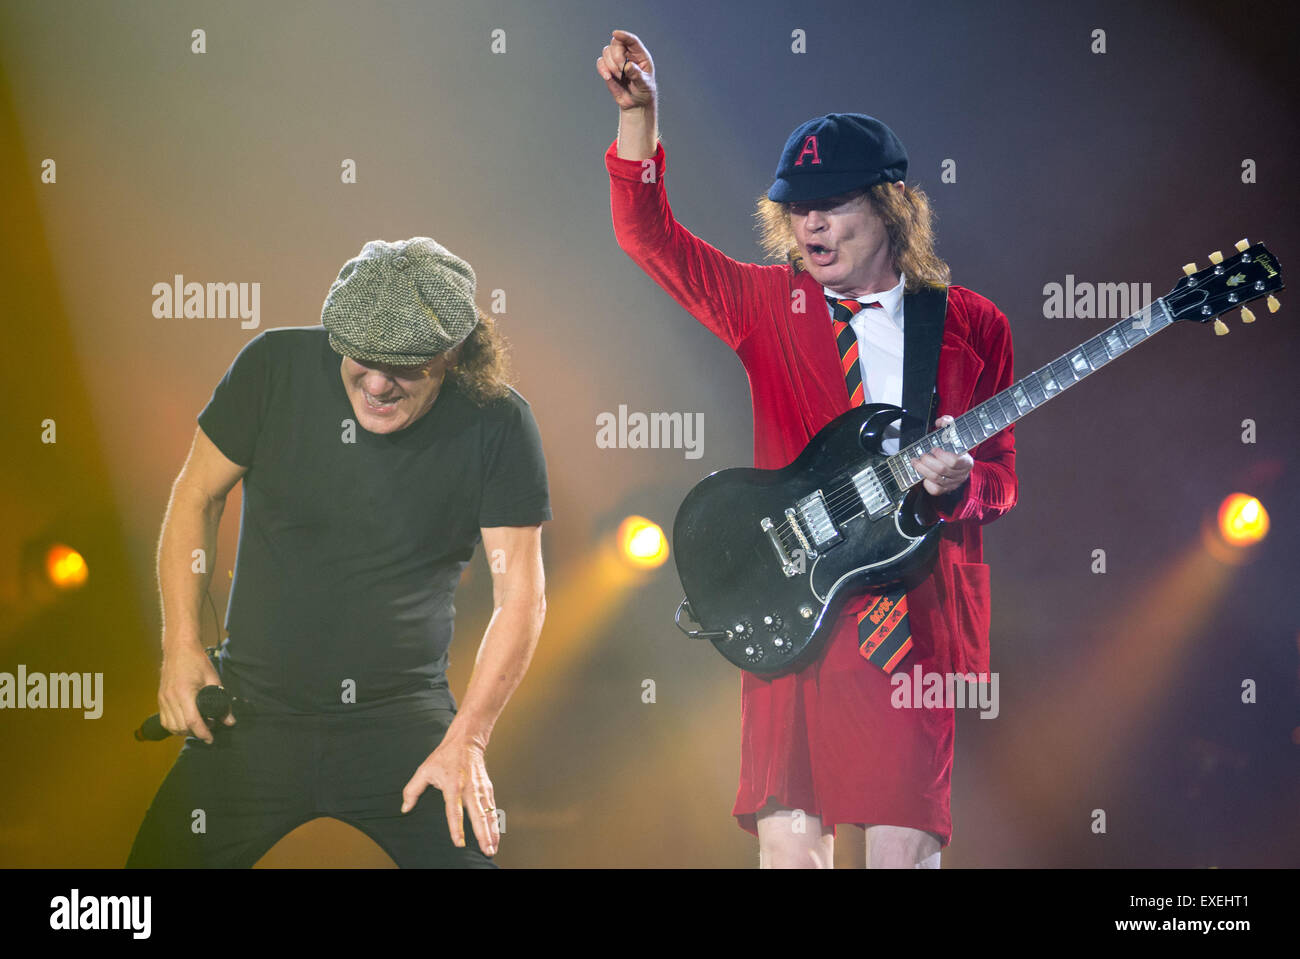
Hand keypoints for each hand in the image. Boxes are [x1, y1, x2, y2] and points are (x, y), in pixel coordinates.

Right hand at [158, 638, 229, 743]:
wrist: (179, 649)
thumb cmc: (197, 661)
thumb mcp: (213, 679)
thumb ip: (222, 701)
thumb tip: (230, 721)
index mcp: (184, 693)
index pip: (192, 721)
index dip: (203, 733)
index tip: (211, 739)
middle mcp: (170, 698)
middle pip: (181, 727)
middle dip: (196, 733)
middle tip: (209, 728)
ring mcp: (163, 699)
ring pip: (171, 727)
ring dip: (185, 731)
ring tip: (198, 725)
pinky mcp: (160, 699)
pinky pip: (165, 721)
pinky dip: (175, 726)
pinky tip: (185, 723)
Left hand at [400, 732, 498, 856]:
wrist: (466, 741)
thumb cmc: (444, 756)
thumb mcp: (424, 770)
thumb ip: (413, 790)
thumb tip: (405, 808)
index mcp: (452, 786)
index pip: (454, 811)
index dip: (456, 827)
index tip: (459, 842)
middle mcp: (469, 789)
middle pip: (478, 815)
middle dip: (482, 834)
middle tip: (486, 850)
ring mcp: (480, 789)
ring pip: (488, 813)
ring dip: (492, 832)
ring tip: (492, 848)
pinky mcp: (487, 788)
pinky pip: (493, 808)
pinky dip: (495, 823)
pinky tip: (495, 835)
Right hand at [597, 29, 655, 109]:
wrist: (636, 103)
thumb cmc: (644, 92)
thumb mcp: (645, 85)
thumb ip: (637, 75)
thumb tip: (628, 66)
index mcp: (640, 55)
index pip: (632, 41)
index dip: (623, 36)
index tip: (615, 34)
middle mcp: (628, 54)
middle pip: (616, 43)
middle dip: (616, 56)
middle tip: (621, 70)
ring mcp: (616, 61)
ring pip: (607, 51)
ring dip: (610, 64)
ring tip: (619, 76)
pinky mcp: (608, 69)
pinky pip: (600, 62)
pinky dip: (602, 68)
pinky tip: (608, 77)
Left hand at [911, 415, 973, 497]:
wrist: (960, 464)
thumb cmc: (955, 448)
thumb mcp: (955, 434)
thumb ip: (949, 424)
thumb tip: (941, 421)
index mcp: (966, 461)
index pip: (955, 461)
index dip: (942, 455)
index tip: (934, 449)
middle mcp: (961, 474)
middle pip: (942, 470)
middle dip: (928, 462)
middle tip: (922, 455)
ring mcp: (953, 484)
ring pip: (936, 479)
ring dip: (922, 470)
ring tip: (916, 462)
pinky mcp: (945, 490)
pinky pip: (935, 490)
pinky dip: (926, 482)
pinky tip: (923, 475)